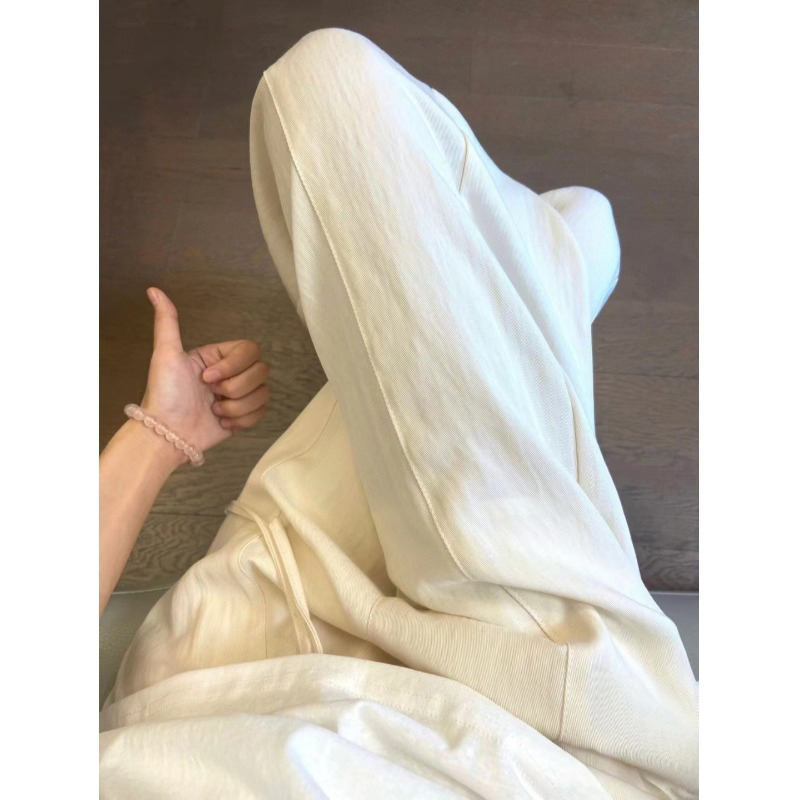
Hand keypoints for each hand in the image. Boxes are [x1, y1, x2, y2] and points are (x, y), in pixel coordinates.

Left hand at [139, 287, 270, 457]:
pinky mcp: (243, 416)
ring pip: (262, 393)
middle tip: (210, 395)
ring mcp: (238, 395)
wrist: (168, 434)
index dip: (233, 366)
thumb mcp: (165, 353)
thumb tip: (154, 291)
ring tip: (214, 411)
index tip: (206, 377)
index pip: (250, 350)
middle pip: (261, 372)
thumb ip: (166, 321)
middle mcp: (231, 373)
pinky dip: (241, 419)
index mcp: (217, 356)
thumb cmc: (165, 394)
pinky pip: (261, 412)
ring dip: (236, 406)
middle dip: (235, 388)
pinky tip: (221, 422)